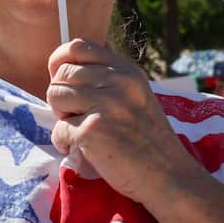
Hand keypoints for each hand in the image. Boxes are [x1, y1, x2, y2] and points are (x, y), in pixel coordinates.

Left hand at [46, 39, 203, 203]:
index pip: (78, 47)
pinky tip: (85, 150)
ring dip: (62, 118)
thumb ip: (105, 80)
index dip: (60, 62)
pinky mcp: (93, 130)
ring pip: (55, 96)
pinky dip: (65, 143)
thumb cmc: (146, 139)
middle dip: (62, 97)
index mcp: (126, 71)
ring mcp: (106, 105)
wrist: (168, 175)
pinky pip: (58, 130)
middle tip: (78, 117)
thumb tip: (60, 69)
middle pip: (61, 74)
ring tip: (82, 131)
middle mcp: (118, 82)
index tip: (62, 81)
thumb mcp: (134, 96)